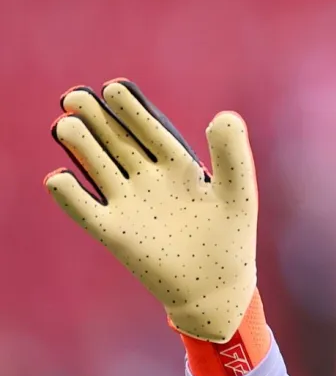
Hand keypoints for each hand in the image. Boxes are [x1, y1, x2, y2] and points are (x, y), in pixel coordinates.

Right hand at [45, 80, 257, 343]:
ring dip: (81, 148)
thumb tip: (224, 115)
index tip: (113, 87)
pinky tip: (59, 179)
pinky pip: (86, 211)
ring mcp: (128, 204)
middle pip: (116, 142)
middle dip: (97, 119)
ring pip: (98, 168)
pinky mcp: (114, 233)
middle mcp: (147, 180)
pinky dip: (71, 197)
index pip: (150, 130)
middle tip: (75, 97)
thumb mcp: (237, 192)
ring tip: (66, 126)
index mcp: (177, 165)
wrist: (217, 289)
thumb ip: (233, 155)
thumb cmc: (230, 238)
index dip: (132, 109)